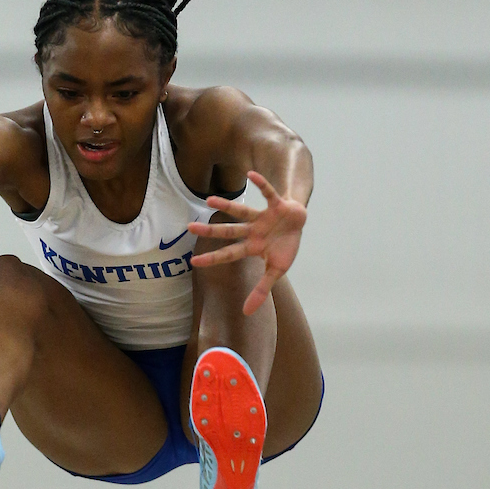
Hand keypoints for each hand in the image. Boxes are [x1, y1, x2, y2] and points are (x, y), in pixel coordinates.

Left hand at [187, 170, 306, 315]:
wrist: (299, 223)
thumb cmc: (285, 246)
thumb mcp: (276, 271)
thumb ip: (261, 290)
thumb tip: (247, 313)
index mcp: (252, 246)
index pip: (229, 254)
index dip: (213, 258)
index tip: (193, 262)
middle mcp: (253, 230)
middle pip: (229, 230)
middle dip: (211, 230)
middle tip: (189, 227)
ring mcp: (263, 217)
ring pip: (241, 210)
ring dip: (226, 205)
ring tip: (208, 199)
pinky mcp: (276, 205)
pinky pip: (267, 193)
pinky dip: (261, 184)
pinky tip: (250, 175)